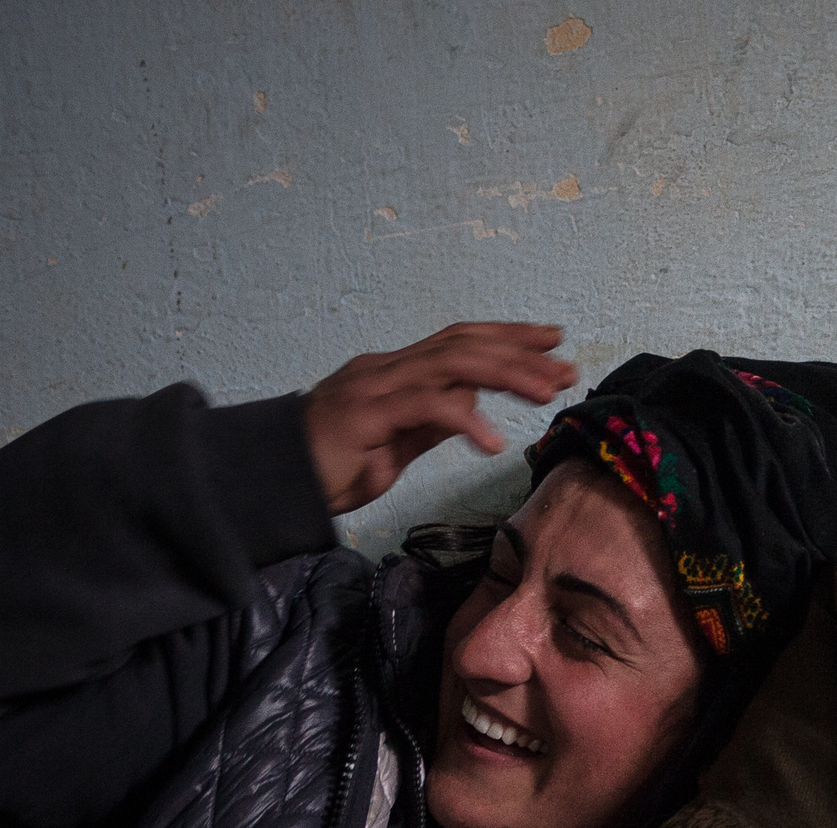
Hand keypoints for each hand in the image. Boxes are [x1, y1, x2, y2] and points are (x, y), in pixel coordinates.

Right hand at [303, 322, 578, 513]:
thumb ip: (431, 422)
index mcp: (397, 372)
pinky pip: (423, 408)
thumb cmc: (330, 464)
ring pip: (451, 365)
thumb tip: (473, 407)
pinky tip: (492, 442)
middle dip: (520, 351)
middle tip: (567, 365)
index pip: (460, 342)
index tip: (552, 342)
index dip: (507, 337)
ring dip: (505, 374)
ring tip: (547, 392)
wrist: (269, 480)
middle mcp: (387, 369)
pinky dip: (464, 419)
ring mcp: (374, 387)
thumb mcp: (396, 444)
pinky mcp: (364, 414)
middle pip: (463, 344)